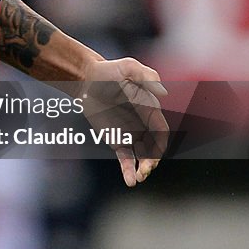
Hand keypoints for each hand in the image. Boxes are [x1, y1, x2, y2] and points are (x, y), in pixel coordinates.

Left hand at [80, 57, 168, 186]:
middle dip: (152, 161)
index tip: (154, 153)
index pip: (160, 130)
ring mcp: (130, 133)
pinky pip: (125, 157)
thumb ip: (147, 76)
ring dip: (142, 168)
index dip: (160, 144)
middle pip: (153, 148)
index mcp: (150, 109)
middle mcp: (143, 124)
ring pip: (141, 156)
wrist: (85, 79)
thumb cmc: (109, 70)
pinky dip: (128, 169)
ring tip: (138, 178)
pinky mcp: (116, 139)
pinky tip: (130, 181)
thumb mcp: (129, 67)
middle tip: (145, 170)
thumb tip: (162, 93)